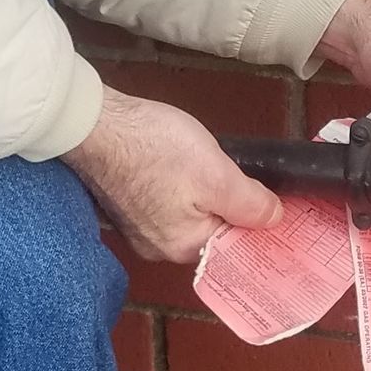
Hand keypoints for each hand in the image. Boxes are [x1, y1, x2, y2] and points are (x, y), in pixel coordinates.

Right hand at [64, 85, 282, 263]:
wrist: (94, 122)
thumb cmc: (153, 147)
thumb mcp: (217, 174)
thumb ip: (250, 204)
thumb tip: (274, 220)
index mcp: (182, 247)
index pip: (235, 248)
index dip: (257, 226)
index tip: (275, 205)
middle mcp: (158, 247)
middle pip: (212, 232)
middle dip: (228, 205)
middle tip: (238, 172)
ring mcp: (138, 227)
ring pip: (190, 215)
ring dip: (204, 193)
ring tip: (206, 161)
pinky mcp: (126, 205)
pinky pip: (166, 203)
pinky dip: (179, 186)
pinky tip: (179, 161)